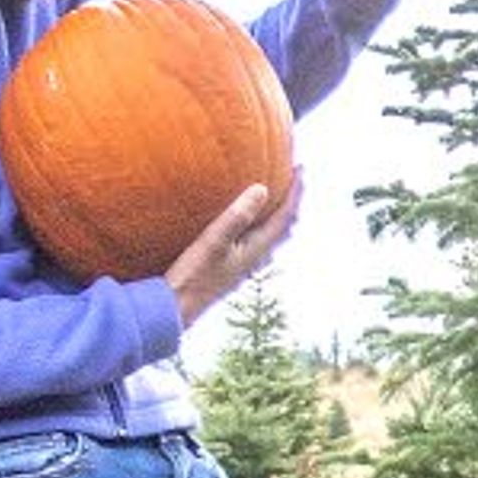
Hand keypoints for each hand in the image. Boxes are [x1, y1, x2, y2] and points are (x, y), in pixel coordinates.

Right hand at [167, 168, 302, 325]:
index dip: (296, 192)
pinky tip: (247, 223)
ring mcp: (245, 264)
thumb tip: (262, 189)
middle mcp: (256, 258)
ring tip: (276, 195)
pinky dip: (261, 224)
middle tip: (294, 178)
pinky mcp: (232, 267)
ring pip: (272, 235)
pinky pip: (257, 240)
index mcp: (257, 250)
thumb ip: (237, 217)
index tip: (301, 168)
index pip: (286, 217)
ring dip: (278, 214)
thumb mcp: (213, 242)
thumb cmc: (193, 277)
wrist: (176, 309)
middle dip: (292, 201)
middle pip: (284, 226)